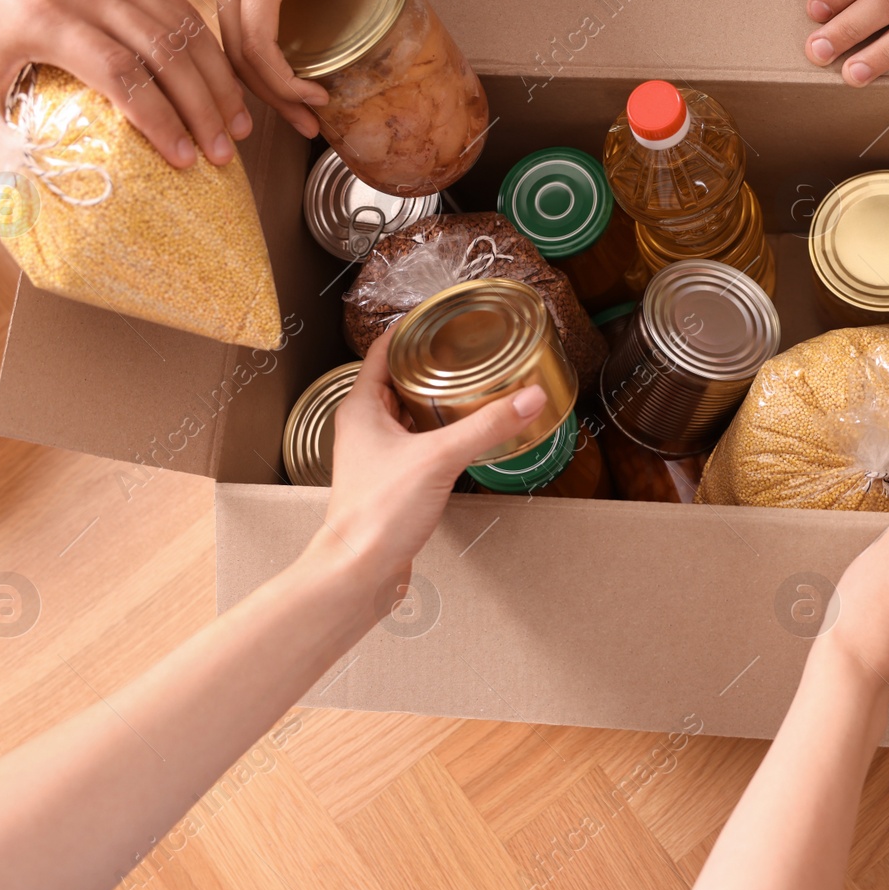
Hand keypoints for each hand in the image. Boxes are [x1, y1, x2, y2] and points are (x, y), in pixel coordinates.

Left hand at [0, 0, 248, 168]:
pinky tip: (221, 83)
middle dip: (202, 109)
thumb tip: (19, 191)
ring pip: (182, 28)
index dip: (159, 121)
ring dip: (216, 80)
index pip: (121, 74)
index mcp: (44, 18)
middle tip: (221, 153)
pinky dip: (207, 48)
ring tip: (236, 124)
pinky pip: (179, 5)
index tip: (183, 159)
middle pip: (164, 52)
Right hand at [196, 0, 424, 139]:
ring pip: (229, 50)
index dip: (285, 83)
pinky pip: (227, 31)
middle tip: (310, 127)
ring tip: (295, 110)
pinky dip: (249, 61)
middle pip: (240, 61)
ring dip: (260, 86)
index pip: (259, 46)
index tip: (317, 98)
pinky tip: (275, 73)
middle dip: (275, 101)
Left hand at [310, 330, 546, 578]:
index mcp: (362, 408)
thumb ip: (485, 426)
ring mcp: (374, 457)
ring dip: (432, 403)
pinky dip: (435, 436)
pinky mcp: (388, 483)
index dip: (410, 331)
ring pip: (404, 416)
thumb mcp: (439, 458)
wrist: (360, 571)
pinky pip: (413, 447)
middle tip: (465, 353)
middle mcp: (363, 428)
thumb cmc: (378, 513)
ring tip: (469, 390)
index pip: (382, 352)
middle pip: (394, 382)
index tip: (441, 318)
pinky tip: (460, 440)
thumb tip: (528, 398)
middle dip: (429, 367)